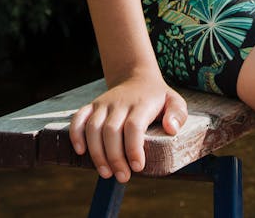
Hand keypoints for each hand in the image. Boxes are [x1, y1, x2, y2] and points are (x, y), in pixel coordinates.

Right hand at [68, 75, 186, 182]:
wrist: (136, 77)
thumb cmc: (157, 97)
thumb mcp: (174, 101)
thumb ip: (178, 114)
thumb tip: (172, 129)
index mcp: (141, 103)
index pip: (134, 126)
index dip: (133, 148)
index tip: (137, 167)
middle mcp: (120, 102)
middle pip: (111, 130)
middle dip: (114, 157)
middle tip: (122, 177)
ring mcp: (104, 103)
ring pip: (93, 127)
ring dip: (96, 153)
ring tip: (106, 173)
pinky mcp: (92, 106)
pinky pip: (79, 118)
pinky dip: (76, 134)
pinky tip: (80, 152)